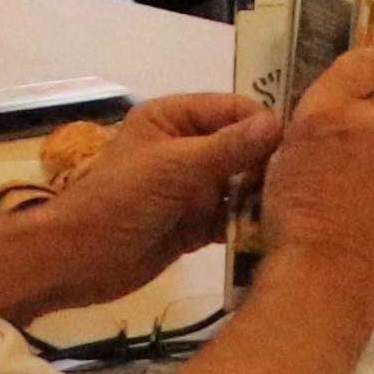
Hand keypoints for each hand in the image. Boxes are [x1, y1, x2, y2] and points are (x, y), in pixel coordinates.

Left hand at [41, 89, 283, 299]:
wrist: (78, 262)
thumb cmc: (118, 202)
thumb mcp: (174, 168)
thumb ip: (227, 148)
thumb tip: (278, 123)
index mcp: (175, 118)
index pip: (236, 110)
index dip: (265, 128)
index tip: (295, 152)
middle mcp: (187, 147)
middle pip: (245, 148)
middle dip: (267, 166)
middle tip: (295, 187)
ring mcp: (192, 187)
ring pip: (242, 184)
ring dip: (260, 198)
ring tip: (287, 212)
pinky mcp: (195, 223)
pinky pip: (232, 217)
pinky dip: (247, 224)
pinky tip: (268, 233)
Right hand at [256, 47, 373, 282]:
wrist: (324, 275)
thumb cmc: (288, 221)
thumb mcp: (280, 162)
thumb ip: (313, 131)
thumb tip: (331, 125)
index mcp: (329, 112)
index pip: (365, 61)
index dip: (368, 70)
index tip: (365, 85)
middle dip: (369, 128)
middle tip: (347, 162)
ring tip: (357, 201)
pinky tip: (373, 220)